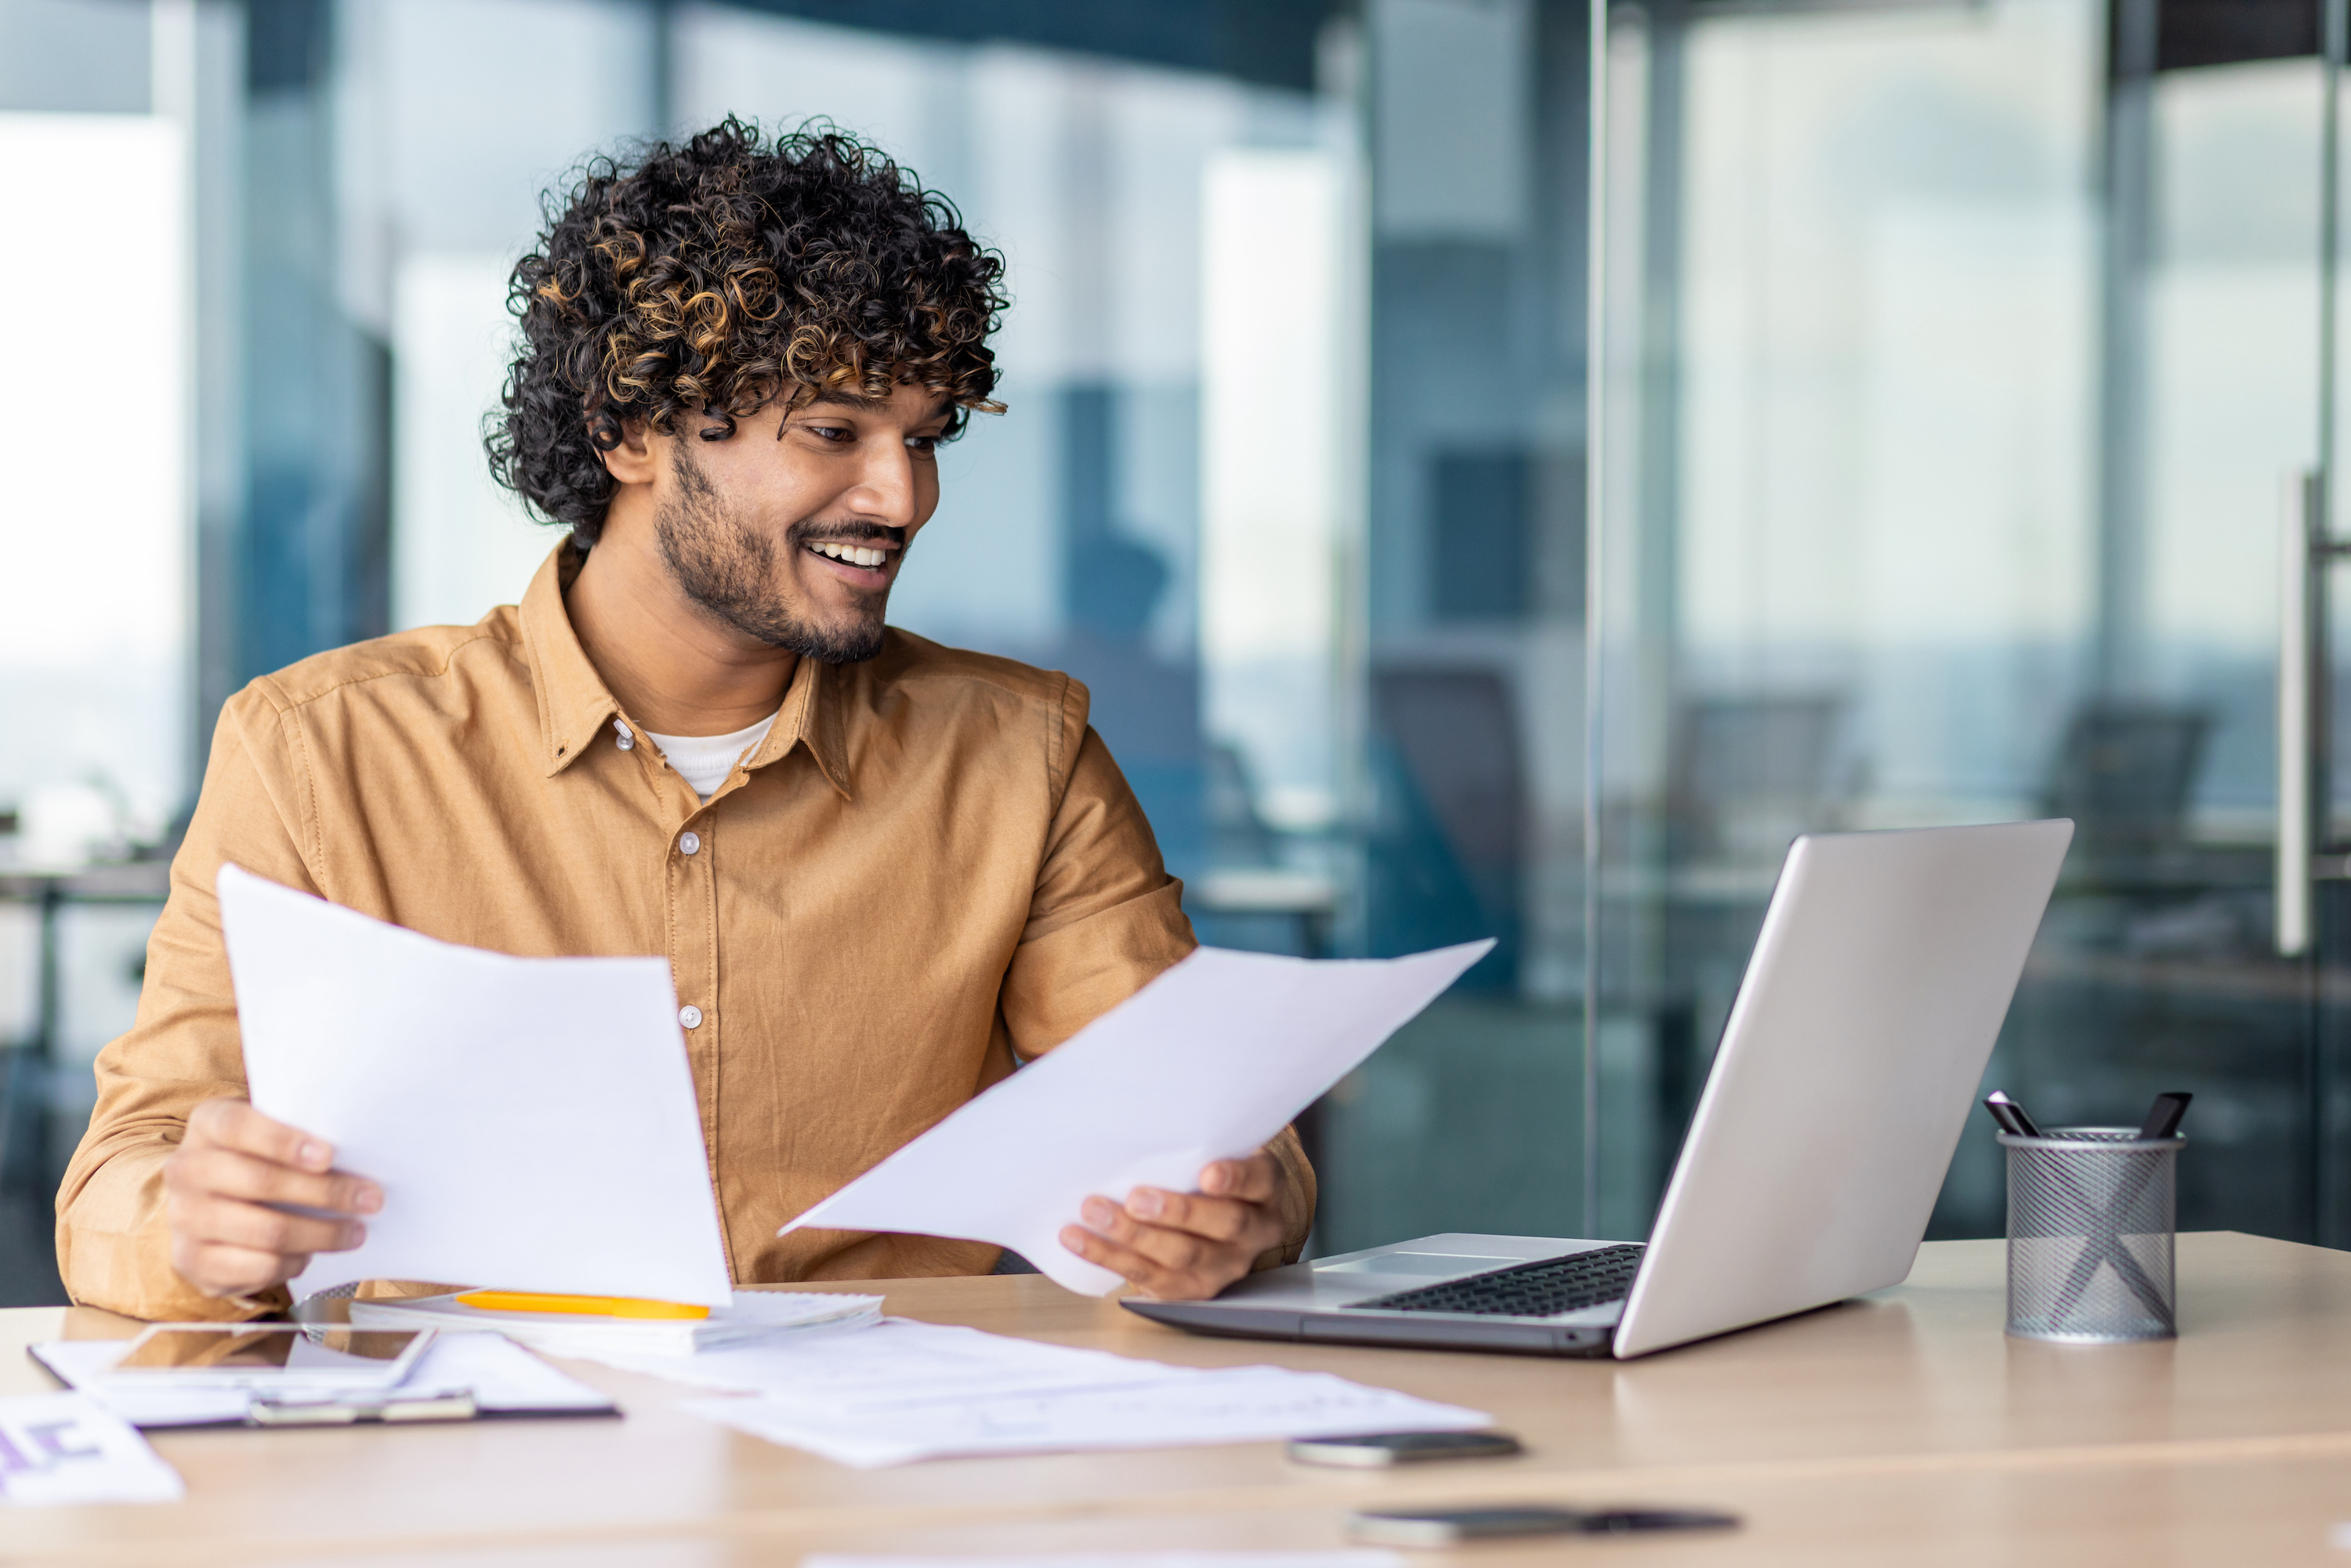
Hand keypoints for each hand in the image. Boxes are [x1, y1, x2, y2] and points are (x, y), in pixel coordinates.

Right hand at [163, 1098, 380, 1299]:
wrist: (209, 1203)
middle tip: (370, 1199)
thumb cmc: (257, 1158)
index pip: (238, 1126)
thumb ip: (301, 1133)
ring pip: (265, 1230)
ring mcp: (183, 1217)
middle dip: (325, 1192)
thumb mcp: (272, 1132)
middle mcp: (186, 1169)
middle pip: (260, 1181)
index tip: (329, 1156)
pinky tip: (310, 1254)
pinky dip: (293, 1262)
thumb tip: (359, 1152)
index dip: (283, 1141)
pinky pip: (255, 1266)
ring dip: (321, 1234)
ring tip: (354, 1232)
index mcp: (207, 1124)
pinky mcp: (191, 1260)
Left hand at [1059, 1150, 1287, 1300]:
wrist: (1218, 1222)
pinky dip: (1109, 1257)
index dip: (1236, 1178)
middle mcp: (1253, 1232)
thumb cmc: (1208, 1171)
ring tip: (1094, 1213)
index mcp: (1265, 1189)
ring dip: (1133, 1236)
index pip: (1258, 1181)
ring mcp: (1224, 1266)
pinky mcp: (1190, 1289)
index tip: (1208, 1173)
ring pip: (1181, 1257)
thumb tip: (1142, 1111)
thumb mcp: (1217, 1149)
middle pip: (1222, 1224)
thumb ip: (1197, 1138)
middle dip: (1177, 1212)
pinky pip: (1148, 1277)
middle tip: (1135, 1198)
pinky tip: (1079, 1239)